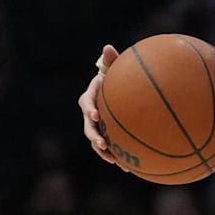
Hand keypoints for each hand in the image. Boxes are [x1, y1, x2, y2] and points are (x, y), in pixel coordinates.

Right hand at [79, 44, 119, 164]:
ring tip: (114, 160)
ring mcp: (98, 125)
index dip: (89, 109)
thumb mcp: (115, 68)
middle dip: (94, 137)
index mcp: (91, 96)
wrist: (119, 90)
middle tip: (102, 144)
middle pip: (88, 127)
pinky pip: (110, 147)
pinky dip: (117, 156)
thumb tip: (107, 46)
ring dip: (103, 152)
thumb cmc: (117, 76)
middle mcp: (91, 112)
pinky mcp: (107, 133)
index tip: (96, 116)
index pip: (86, 103)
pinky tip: (128, 167)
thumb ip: (112, 60)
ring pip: (96, 141)